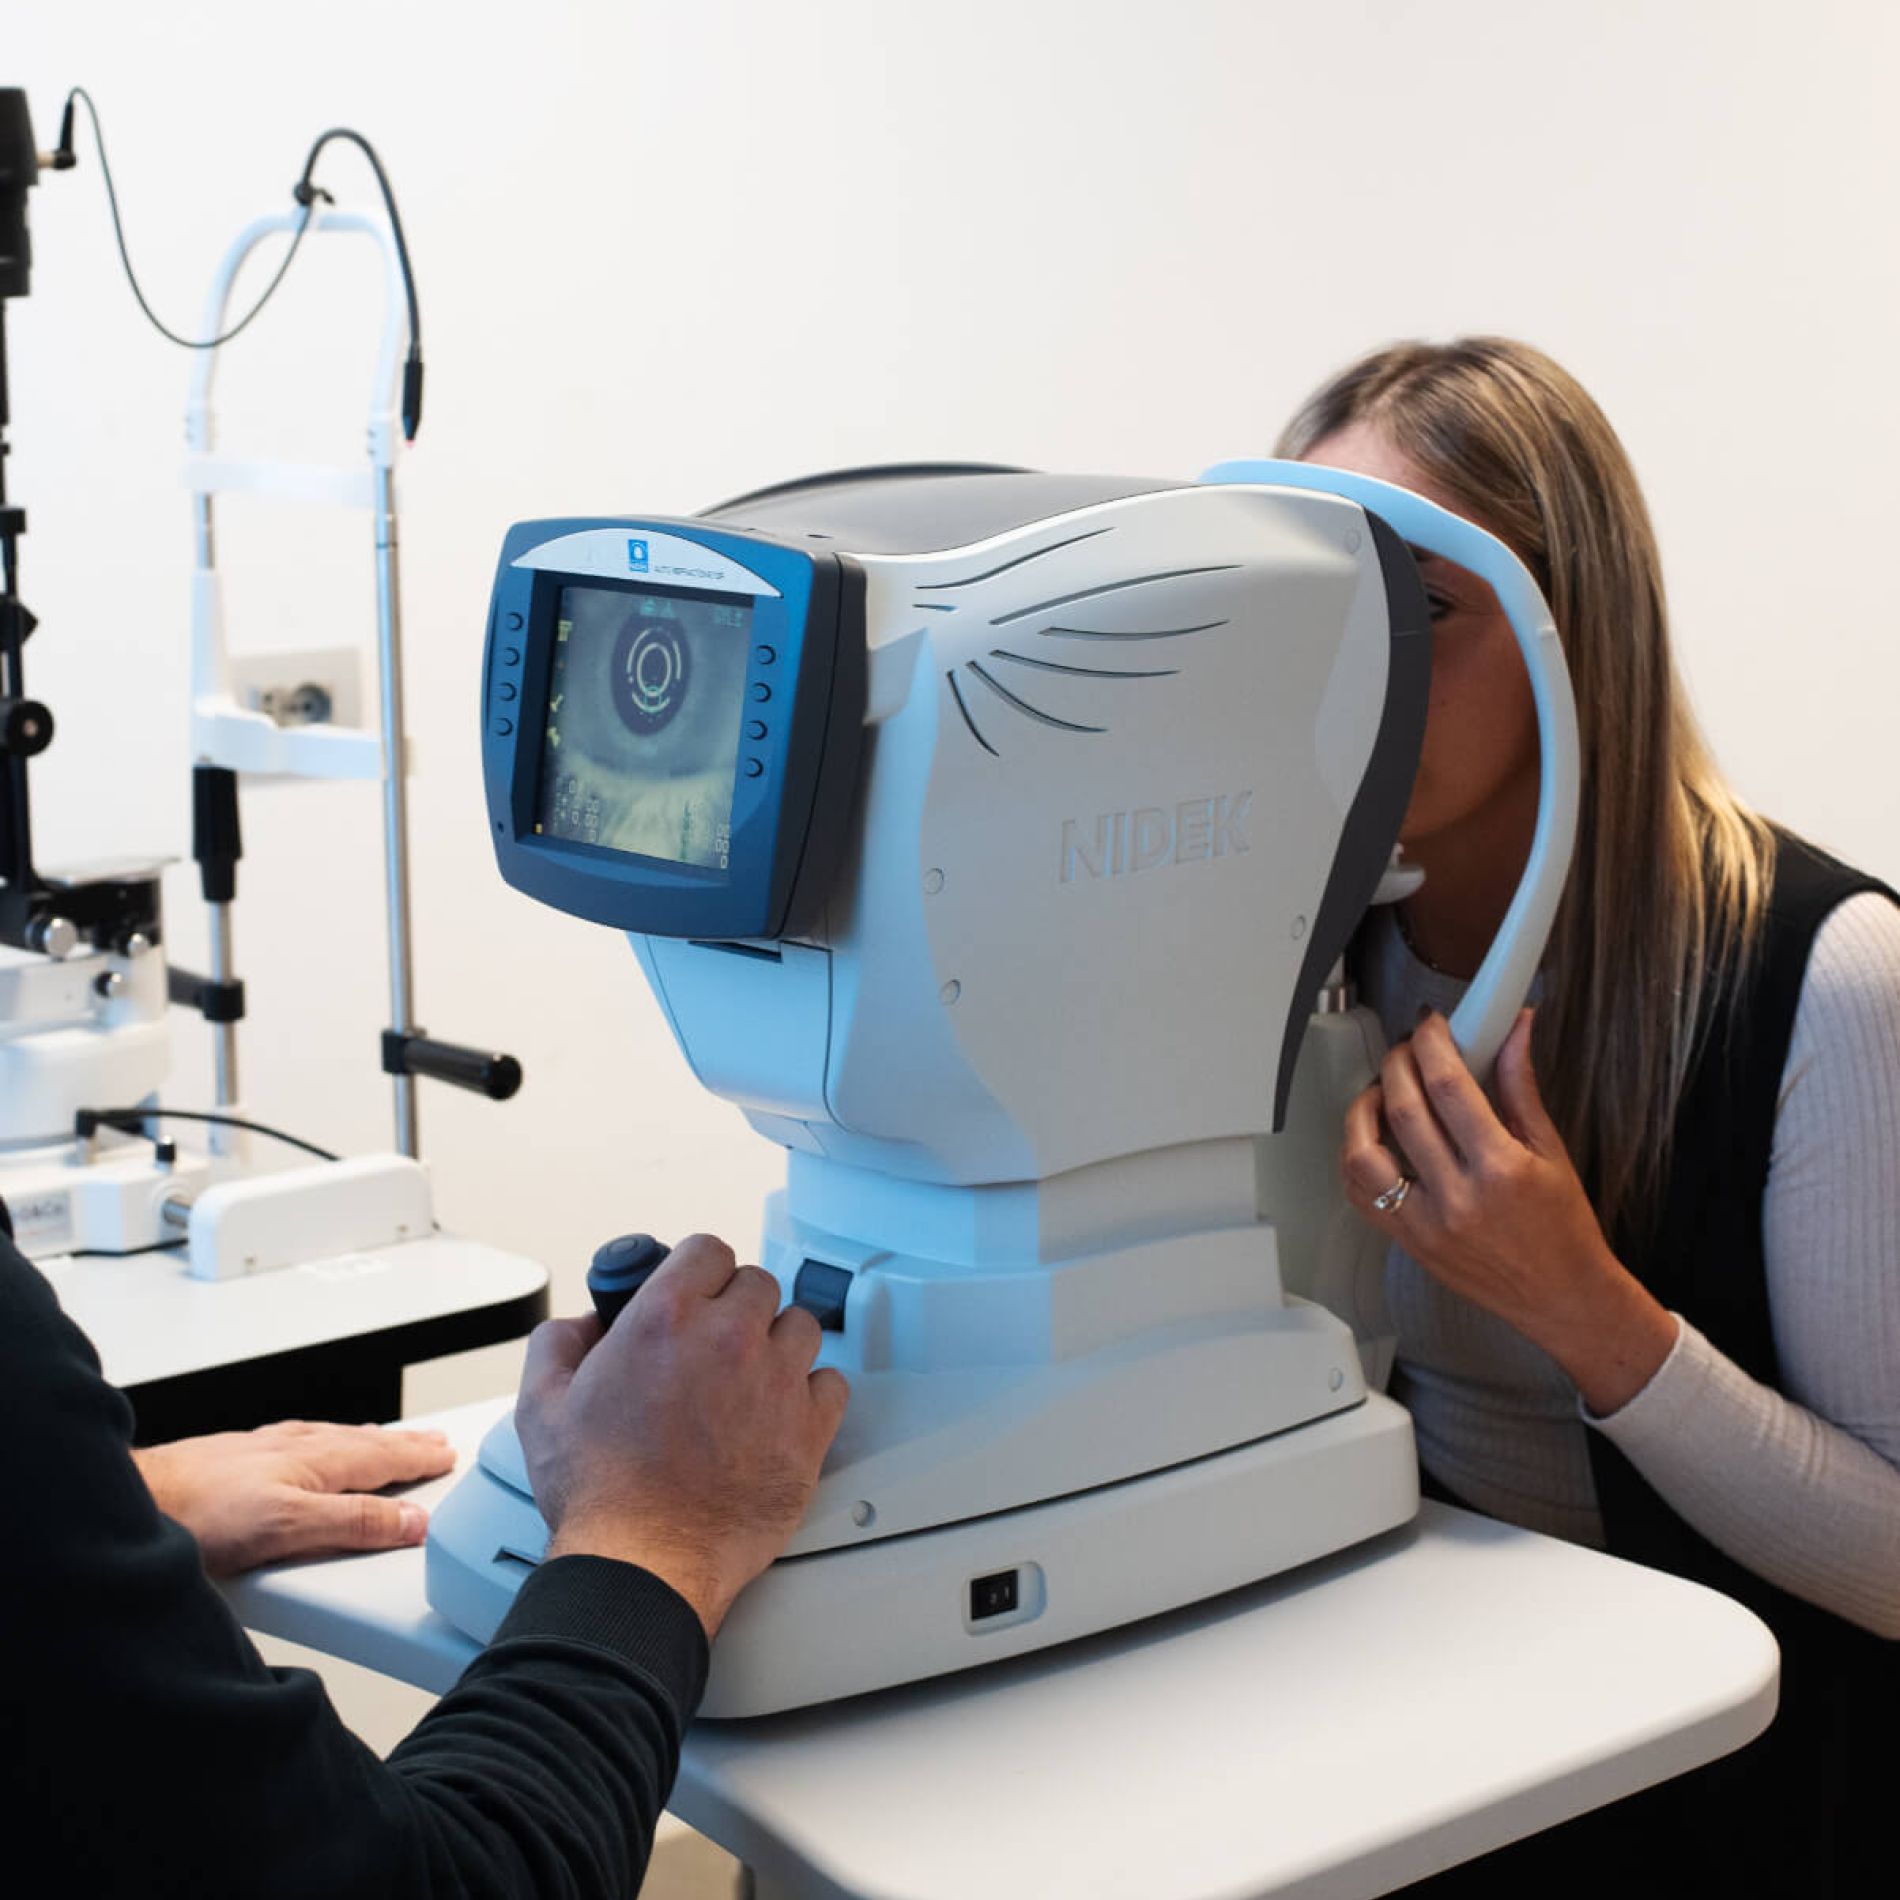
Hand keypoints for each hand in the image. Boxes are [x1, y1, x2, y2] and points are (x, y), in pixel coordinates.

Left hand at [133, 1420, 456, 1577]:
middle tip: (433, 1441)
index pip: (383, 1458)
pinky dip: (326, 1443)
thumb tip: (411, 1521)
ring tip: (387, 1439)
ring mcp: (265, 1451)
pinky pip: (301, 1443)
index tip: (446, 1455)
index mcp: (317, 1462)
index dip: (418, 1458)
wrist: (134, 1501)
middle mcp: (295, 1448)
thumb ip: (353, 1523)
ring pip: (333, 1440)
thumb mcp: (289, 1527)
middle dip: (403, 1443)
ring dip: (369, 1440)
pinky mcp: (236, 1460)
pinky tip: (313, 1448)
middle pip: (364, 1443)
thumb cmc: (199, 1514)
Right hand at [515, 1233, 849, 1638]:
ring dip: (777, 1345)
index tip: (697, 1293)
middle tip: (716, 1344)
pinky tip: (781, 1412)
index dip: (699, 1271)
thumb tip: (585, 1323)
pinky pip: (832, 1383)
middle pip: (759, 1284)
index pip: (708, 1249)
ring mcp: (775, 1383)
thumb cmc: (599, 1494)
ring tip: (750, 1379)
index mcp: (666, 1319)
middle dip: (737, 1308)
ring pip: (800, 1327)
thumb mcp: (543, 1404)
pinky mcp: (808, 1431)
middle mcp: (728, 1339)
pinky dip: (811, 1393)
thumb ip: (559, 1342)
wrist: (643, 1563)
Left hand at [1340, 1008, 1678, 1414]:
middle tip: (1408, 1048)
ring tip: (1382, 1089)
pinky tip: (1371, 1136)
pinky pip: (1359, 1193)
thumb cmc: (1564, 1227)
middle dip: (1399, 1064)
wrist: (1562, 1297)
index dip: (1432, 1044)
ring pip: (1365, 1153)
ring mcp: (1425, 1224)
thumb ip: (1520, 1086)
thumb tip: (1515, 1027)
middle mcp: (1458, 1197)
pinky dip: (1356, 1156)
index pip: (1449, 1087)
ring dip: (1364, 1109)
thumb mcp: (1551, 1151)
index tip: (1431, 1024)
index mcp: (1501, 1169)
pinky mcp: (1407, 1242)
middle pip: (1404, 1110)